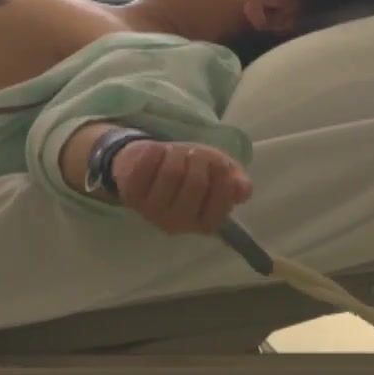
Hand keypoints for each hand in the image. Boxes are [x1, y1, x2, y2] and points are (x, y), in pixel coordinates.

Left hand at [111, 140, 252, 235]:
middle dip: (199, 159)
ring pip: (172, 172)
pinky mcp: (130, 193)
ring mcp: (151, 211)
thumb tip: (242, 189)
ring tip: (175, 152)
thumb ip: (236, 182)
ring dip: (177, 153)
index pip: (220, 206)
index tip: (217, 165)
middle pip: (196, 183)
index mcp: (203, 224)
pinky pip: (146, 164)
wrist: (149, 164)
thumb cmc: (189, 171)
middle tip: (194, 153)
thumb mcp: (219, 173)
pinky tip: (156, 154)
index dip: (222, 177)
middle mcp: (177, 224)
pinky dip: (155, 150)